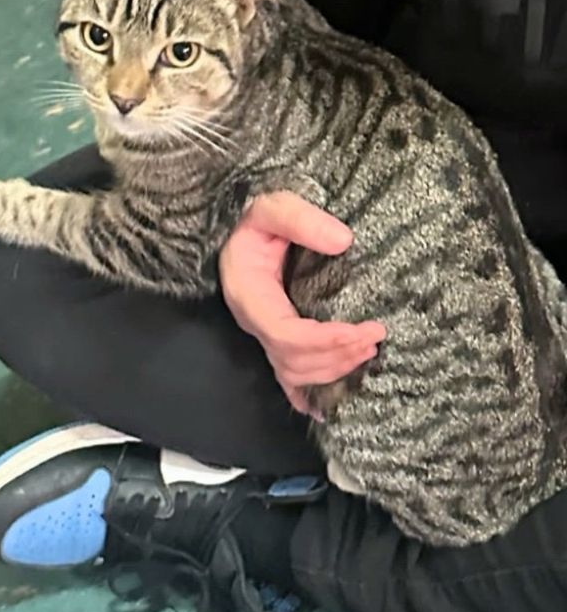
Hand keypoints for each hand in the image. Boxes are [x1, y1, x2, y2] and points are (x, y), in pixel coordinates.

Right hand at [219, 191, 385, 415]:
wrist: (235, 226)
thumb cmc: (252, 218)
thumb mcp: (270, 206)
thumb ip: (300, 220)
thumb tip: (344, 242)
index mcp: (249, 295)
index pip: (283, 334)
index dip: (325, 339)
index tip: (365, 330)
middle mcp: (254, 322)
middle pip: (292, 360)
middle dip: (337, 355)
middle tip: (376, 336)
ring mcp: (263, 333)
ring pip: (294, 372)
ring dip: (333, 368)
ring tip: (368, 349)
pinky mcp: (275, 337)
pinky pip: (289, 376)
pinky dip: (310, 392)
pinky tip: (330, 405)